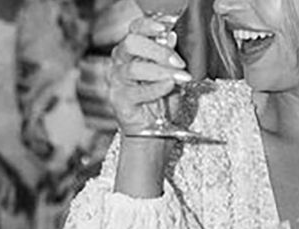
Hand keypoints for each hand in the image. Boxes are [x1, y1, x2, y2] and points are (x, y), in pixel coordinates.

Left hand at [0, 137, 17, 211]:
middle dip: (3, 199)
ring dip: (11, 199)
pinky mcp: (3, 172)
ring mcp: (3, 169)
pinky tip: (10, 204)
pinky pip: (11, 185)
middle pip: (7, 185)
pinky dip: (12, 196)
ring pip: (12, 186)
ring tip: (10, 211)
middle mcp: (0, 167)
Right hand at [108, 16, 193, 134]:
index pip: (134, 30)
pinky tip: (169, 86)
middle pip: (131, 44)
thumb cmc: (161, 102)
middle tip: (178, 62)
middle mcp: (121, 62)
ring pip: (134, 68)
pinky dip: (157, 88)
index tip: (164, 29)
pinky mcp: (120, 100)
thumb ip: (170, 58)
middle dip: (157, 50)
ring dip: (161, 72)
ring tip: (180, 78)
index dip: (147, 26)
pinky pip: (138, 91)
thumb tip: (172, 37)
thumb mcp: (171, 76)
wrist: (154, 132)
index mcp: (132, 51)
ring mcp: (118, 81)